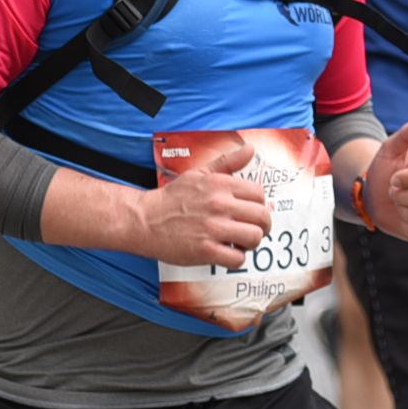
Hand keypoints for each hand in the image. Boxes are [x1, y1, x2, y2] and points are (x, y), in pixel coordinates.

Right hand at [132, 139, 272, 268]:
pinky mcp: (206, 250)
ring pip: (254, 238)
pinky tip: (225, 252)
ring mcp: (213, 228)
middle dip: (261, 226)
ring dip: (250, 243)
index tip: (250, 212)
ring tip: (239, 242)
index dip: (258, 205)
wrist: (145, 220)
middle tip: (251, 230)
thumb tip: (250, 149)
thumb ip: (227, 162)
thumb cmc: (173, 198)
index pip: (259, 194)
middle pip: (262, 217)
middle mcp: (219, 205)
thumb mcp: (199, 173)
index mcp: (220, 185)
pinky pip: (237, 259)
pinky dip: (235, 259)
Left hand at [360, 113, 407, 241]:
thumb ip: (406, 135)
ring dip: (404, 212)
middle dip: (401, 197)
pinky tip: (406, 219)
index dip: (407, 178)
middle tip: (394, 193)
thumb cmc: (384, 171)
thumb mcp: (389, 150)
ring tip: (400, 205)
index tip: (393, 179)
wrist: (376, 197)